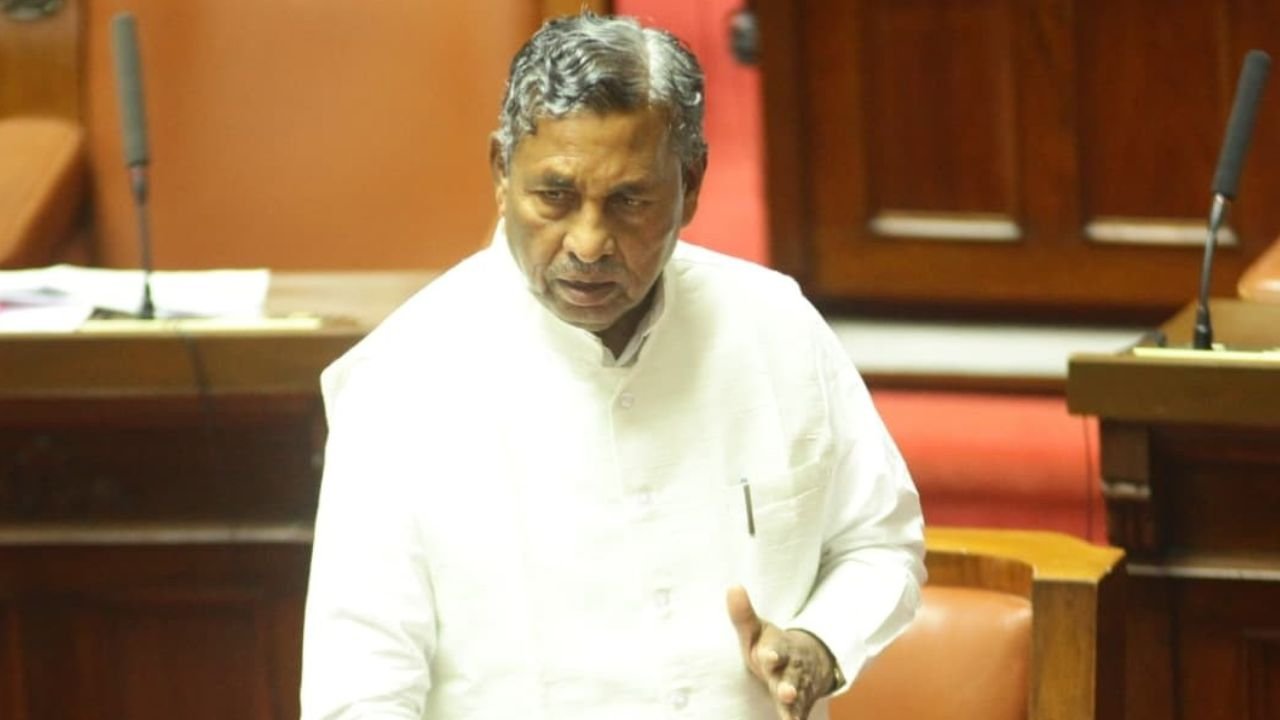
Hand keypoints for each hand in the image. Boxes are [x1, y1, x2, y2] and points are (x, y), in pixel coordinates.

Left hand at [726, 585, 837, 719]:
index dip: (772, 653)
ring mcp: (797, 687)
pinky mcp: (800, 703)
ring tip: (789, 716)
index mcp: (777, 649)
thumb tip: (732, 587)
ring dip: (793, 706)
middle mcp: (790, 669)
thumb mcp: (758, 630)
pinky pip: (800, 713)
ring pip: (797, 697)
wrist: (809, 659)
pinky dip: (797, 718)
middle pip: (790, 678)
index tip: (768, 656)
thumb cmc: (771, 646)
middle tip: (785, 692)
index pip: (776, 650)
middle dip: (788, 685)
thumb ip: (743, 615)